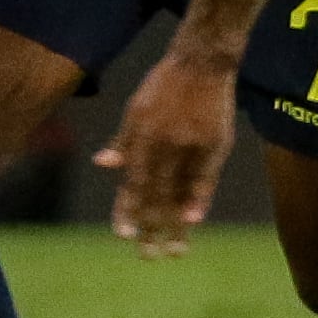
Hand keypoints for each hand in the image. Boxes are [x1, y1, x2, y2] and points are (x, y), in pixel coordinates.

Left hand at [96, 45, 235, 257]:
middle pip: (155, 194)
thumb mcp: (136, 108)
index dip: (127, 209)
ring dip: (175, 224)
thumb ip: (123, 140)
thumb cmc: (164, 84)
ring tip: (174, 251)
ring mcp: (190, 145)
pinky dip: (198, 200)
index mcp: (142, 137)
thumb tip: (103, 163)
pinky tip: (193, 222)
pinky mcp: (214, 144)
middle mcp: (163, 145)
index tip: (123, 235)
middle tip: (148, 256)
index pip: (131, 181)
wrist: (201, 61)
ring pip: (180, 192)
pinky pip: (205, 179)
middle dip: (150, 227)